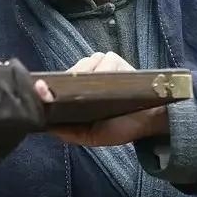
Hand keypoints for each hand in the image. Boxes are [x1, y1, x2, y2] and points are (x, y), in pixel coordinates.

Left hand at [37, 52, 168, 146]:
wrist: (150, 122)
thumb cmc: (120, 128)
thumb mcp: (91, 136)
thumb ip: (70, 133)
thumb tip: (47, 126)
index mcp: (77, 91)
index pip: (59, 82)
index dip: (52, 85)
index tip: (46, 90)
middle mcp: (88, 76)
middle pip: (71, 70)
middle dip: (71, 80)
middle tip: (79, 96)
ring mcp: (102, 66)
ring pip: (86, 63)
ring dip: (89, 75)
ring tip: (99, 91)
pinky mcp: (117, 61)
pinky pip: (105, 60)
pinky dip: (106, 70)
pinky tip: (111, 83)